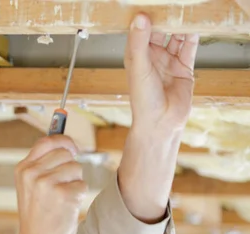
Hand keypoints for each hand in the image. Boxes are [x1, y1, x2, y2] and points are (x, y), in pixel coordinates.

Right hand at [13, 135, 86, 233]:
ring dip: (75, 184)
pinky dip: (79, 198)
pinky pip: (82, 186)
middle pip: (65, 153)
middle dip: (70, 168)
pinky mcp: (63, 195)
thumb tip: (68, 144)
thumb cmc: (38, 217)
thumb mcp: (30, 187)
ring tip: (61, 201)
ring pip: (76, 169)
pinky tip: (66, 210)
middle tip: (61, 189)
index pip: (46, 141)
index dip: (63, 141)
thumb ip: (43, 166)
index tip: (72, 149)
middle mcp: (32, 173)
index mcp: (23, 169)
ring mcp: (47, 184)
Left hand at [124, 13, 198, 133]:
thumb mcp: (139, 67)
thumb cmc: (143, 100)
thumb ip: (140, 42)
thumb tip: (140, 18)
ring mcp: (168, 62)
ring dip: (180, 26)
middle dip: (166, 18)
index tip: (151, 4)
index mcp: (136, 56)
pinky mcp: (184, 68)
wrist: (160, 123)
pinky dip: (193, 37)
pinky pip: (189, 48)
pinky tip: (195, 26)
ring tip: (184, 12)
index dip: (146, 17)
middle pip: (160, 31)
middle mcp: (152, 57)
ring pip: (176, 37)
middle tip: (172, 5)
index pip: (141, 30)